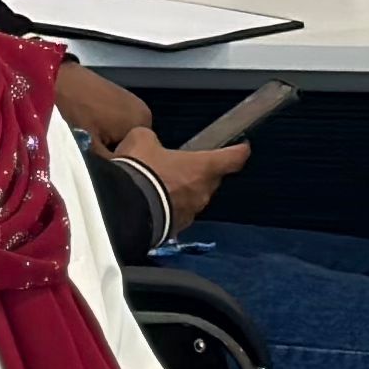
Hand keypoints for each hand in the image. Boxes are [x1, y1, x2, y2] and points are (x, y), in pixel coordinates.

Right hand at [117, 133, 251, 225]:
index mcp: (203, 166)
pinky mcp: (176, 229)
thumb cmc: (141, 170)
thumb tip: (150, 143)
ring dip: (184, 191)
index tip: (243, 148)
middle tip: (183, 165)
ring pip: (195, 198)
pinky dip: (171, 207)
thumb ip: (153, 139)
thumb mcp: (142, 139)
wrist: (124, 209)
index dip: (239, 151)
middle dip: (201, 172)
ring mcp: (191, 212)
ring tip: (162, 185)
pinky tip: (153, 202)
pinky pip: (179, 213)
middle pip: (212, 179)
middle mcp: (203, 191)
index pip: (233, 158)